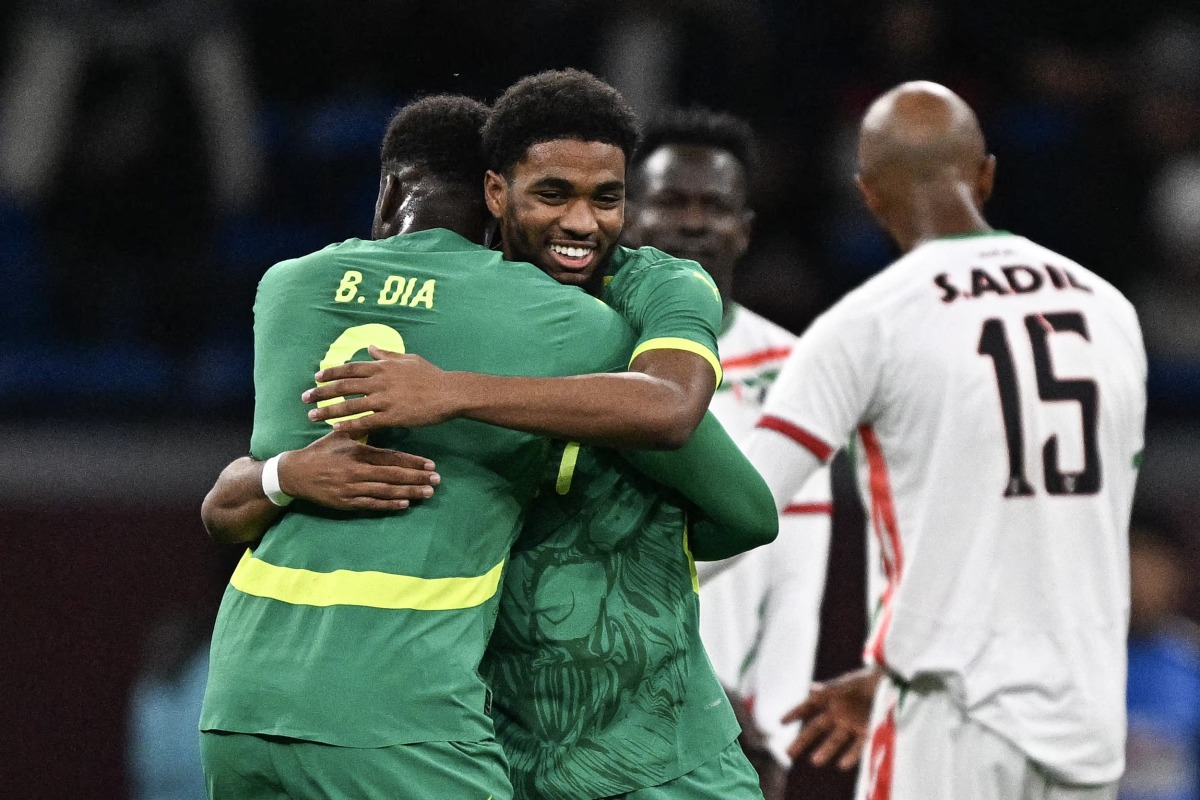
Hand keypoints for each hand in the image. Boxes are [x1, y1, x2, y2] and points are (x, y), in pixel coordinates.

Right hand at [278, 430, 439, 510]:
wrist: (293, 474)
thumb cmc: (320, 452)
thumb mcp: (339, 436)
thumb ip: (361, 430)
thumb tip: (380, 415)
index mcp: (357, 453)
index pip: (390, 458)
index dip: (412, 461)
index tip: (430, 463)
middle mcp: (356, 471)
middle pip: (393, 475)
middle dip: (417, 478)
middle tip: (437, 480)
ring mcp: (351, 489)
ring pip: (385, 492)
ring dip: (408, 492)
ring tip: (427, 493)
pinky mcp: (346, 502)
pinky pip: (372, 504)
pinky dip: (389, 505)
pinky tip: (405, 504)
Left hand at [301, 346, 457, 433]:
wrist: (449, 393)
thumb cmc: (431, 376)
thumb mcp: (408, 359)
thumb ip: (387, 354)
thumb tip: (370, 347)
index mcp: (383, 367)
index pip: (350, 368)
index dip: (331, 373)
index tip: (316, 379)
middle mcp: (380, 381)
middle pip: (344, 387)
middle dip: (322, 392)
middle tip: (305, 398)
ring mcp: (386, 399)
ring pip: (351, 405)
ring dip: (329, 411)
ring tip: (313, 416)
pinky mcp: (393, 416)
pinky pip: (367, 421)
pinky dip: (350, 425)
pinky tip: (337, 429)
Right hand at [782, 666, 880, 769]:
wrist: (891, 681)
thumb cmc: (866, 678)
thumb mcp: (848, 683)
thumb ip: (831, 689)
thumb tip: (811, 689)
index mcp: (830, 698)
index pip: (808, 707)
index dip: (795, 713)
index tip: (780, 722)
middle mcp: (837, 713)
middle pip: (816, 729)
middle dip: (802, 740)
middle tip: (788, 753)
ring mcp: (851, 723)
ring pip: (834, 740)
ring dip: (825, 751)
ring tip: (815, 761)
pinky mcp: (866, 730)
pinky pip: (856, 745)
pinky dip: (850, 755)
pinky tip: (842, 765)